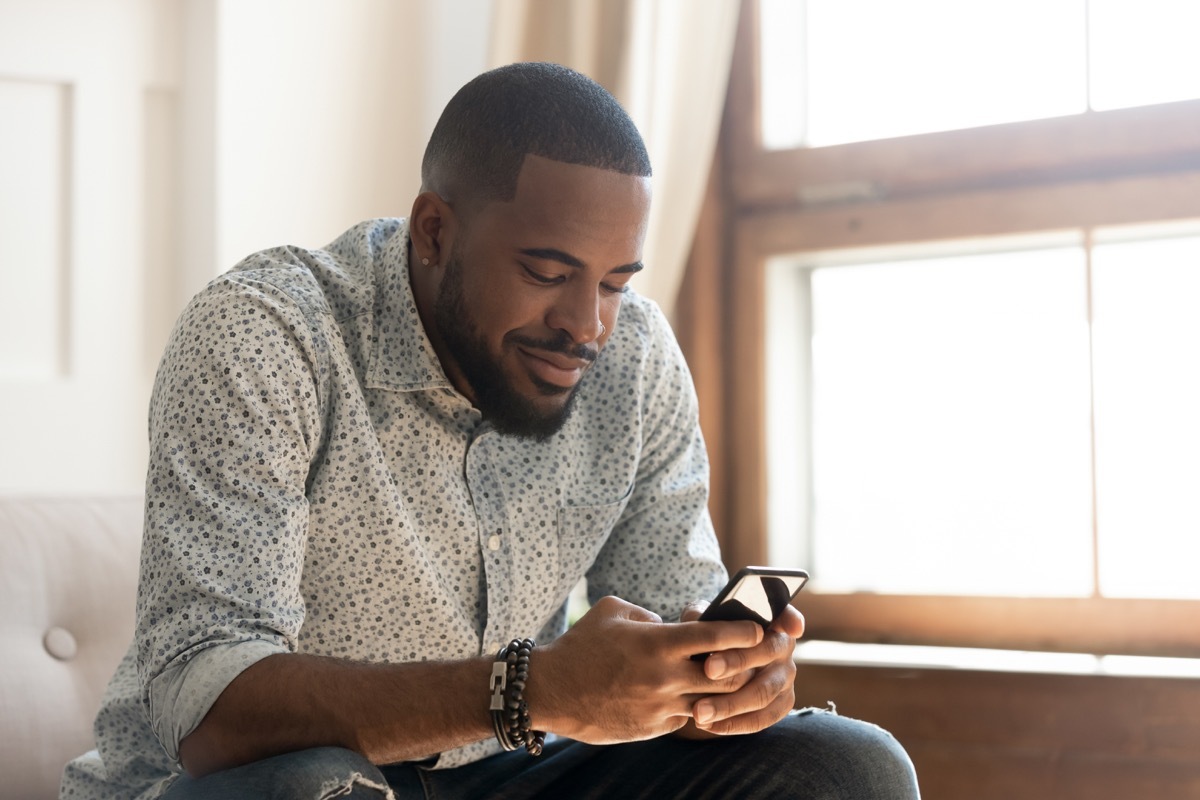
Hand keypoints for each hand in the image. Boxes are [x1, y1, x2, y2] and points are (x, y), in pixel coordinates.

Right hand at [528, 596, 763, 743]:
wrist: (551, 691)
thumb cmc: (581, 645)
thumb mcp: (613, 611)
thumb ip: (648, 615)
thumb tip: (670, 624)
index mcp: (657, 643)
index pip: (715, 637)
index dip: (744, 632)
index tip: (760, 629)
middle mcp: (664, 676)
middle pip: (726, 675)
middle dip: (749, 665)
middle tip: (761, 657)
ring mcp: (660, 706)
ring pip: (712, 702)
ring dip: (726, 691)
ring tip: (736, 678)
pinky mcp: (653, 728)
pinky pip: (687, 717)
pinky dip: (697, 706)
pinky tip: (698, 696)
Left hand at [679, 600, 804, 736]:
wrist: (713, 667)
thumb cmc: (709, 637)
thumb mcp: (704, 621)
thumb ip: (701, 617)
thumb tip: (698, 618)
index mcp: (770, 620)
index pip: (785, 614)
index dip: (791, 619)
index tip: (791, 627)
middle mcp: (784, 647)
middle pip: (767, 652)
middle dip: (736, 661)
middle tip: (708, 669)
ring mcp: (786, 677)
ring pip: (762, 693)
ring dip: (729, 704)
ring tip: (699, 711)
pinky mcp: (782, 704)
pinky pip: (761, 719)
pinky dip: (734, 724)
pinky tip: (709, 725)